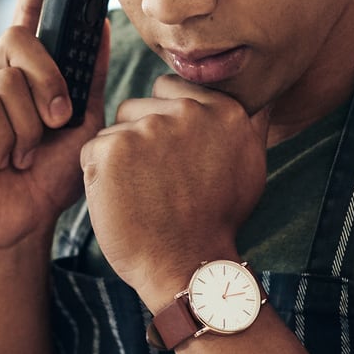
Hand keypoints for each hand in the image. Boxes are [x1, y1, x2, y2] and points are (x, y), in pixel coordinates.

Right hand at [0, 0, 110, 253]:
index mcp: (20, 73)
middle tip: (56, 122)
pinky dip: (6, 137)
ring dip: (30, 124)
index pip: (28, 14)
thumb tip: (103, 27)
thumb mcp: (83, 126)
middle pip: (22, 41)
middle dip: (50, 82)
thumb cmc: (47, 180)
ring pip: (8, 79)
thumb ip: (88, 79)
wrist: (19, 226)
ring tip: (20, 153)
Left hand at [80, 75, 267, 302]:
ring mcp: (148, 128)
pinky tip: (123, 199)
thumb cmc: (217, 219)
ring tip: (143, 192)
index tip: (175, 158)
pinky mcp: (113, 149)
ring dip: (120, 157)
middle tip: (160, 182)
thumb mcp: (250, 162)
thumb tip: (261, 91)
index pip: (169, 88)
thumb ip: (251, 120)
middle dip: (142, 140)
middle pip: (138, 107)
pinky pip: (92, 150)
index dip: (165, 122)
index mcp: (222, 109)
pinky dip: (99, 175)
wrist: (188, 265)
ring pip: (115, 129)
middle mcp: (187, 111)